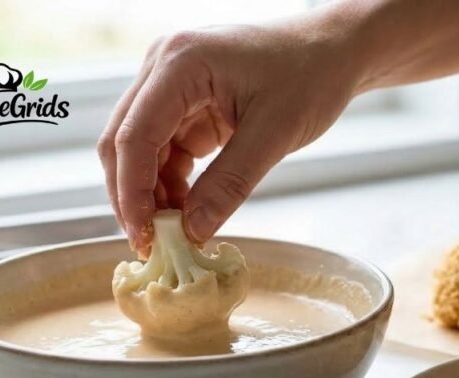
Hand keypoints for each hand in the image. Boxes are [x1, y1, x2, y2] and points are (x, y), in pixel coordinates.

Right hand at [98, 17, 359, 250]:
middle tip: (152, 245)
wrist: (334, 51)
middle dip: (134, 196)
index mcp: (180, 63)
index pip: (134, 136)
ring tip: (177, 233)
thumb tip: (193, 231)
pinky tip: (188, 211)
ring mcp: (172, 85)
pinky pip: (165, 149)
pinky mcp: (186, 104)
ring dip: (152, 193)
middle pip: (124, 142)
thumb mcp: (275, 134)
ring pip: (140, 150)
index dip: (132, 192)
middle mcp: (164, 68)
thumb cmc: (312, 76)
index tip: (144, 238)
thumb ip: (230, 183)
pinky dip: (171, 183)